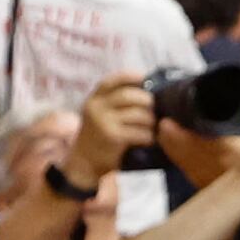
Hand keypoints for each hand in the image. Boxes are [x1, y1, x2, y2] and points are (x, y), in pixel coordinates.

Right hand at [70, 74, 156, 190]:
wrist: (83, 163)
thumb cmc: (98, 137)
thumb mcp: (100, 115)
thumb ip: (116, 103)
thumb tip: (148, 91)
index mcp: (95, 99)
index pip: (112, 81)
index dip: (130, 76)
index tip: (145, 78)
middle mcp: (96, 107)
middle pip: (129, 95)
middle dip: (147, 100)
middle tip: (155, 109)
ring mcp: (103, 122)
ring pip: (137, 114)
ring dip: (151, 121)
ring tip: (154, 127)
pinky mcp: (112, 137)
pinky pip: (139, 132)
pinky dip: (148, 136)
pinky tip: (150, 139)